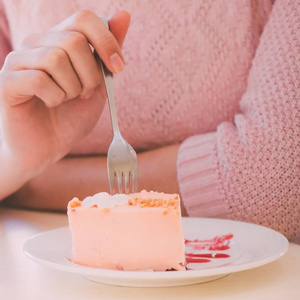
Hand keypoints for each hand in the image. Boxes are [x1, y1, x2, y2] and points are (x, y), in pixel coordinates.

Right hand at [0, 10, 129, 178]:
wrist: (48, 147)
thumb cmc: (71, 115)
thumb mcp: (99, 83)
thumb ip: (108, 51)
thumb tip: (124, 14)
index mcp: (59, 40)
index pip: (84, 18)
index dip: (106, 41)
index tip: (118, 68)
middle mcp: (36, 43)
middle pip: (74, 40)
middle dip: (91, 74)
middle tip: (84, 93)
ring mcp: (18, 60)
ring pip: (56, 58)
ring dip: (72, 88)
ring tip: (66, 99)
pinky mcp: (6, 81)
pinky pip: (38, 79)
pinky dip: (54, 97)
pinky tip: (50, 103)